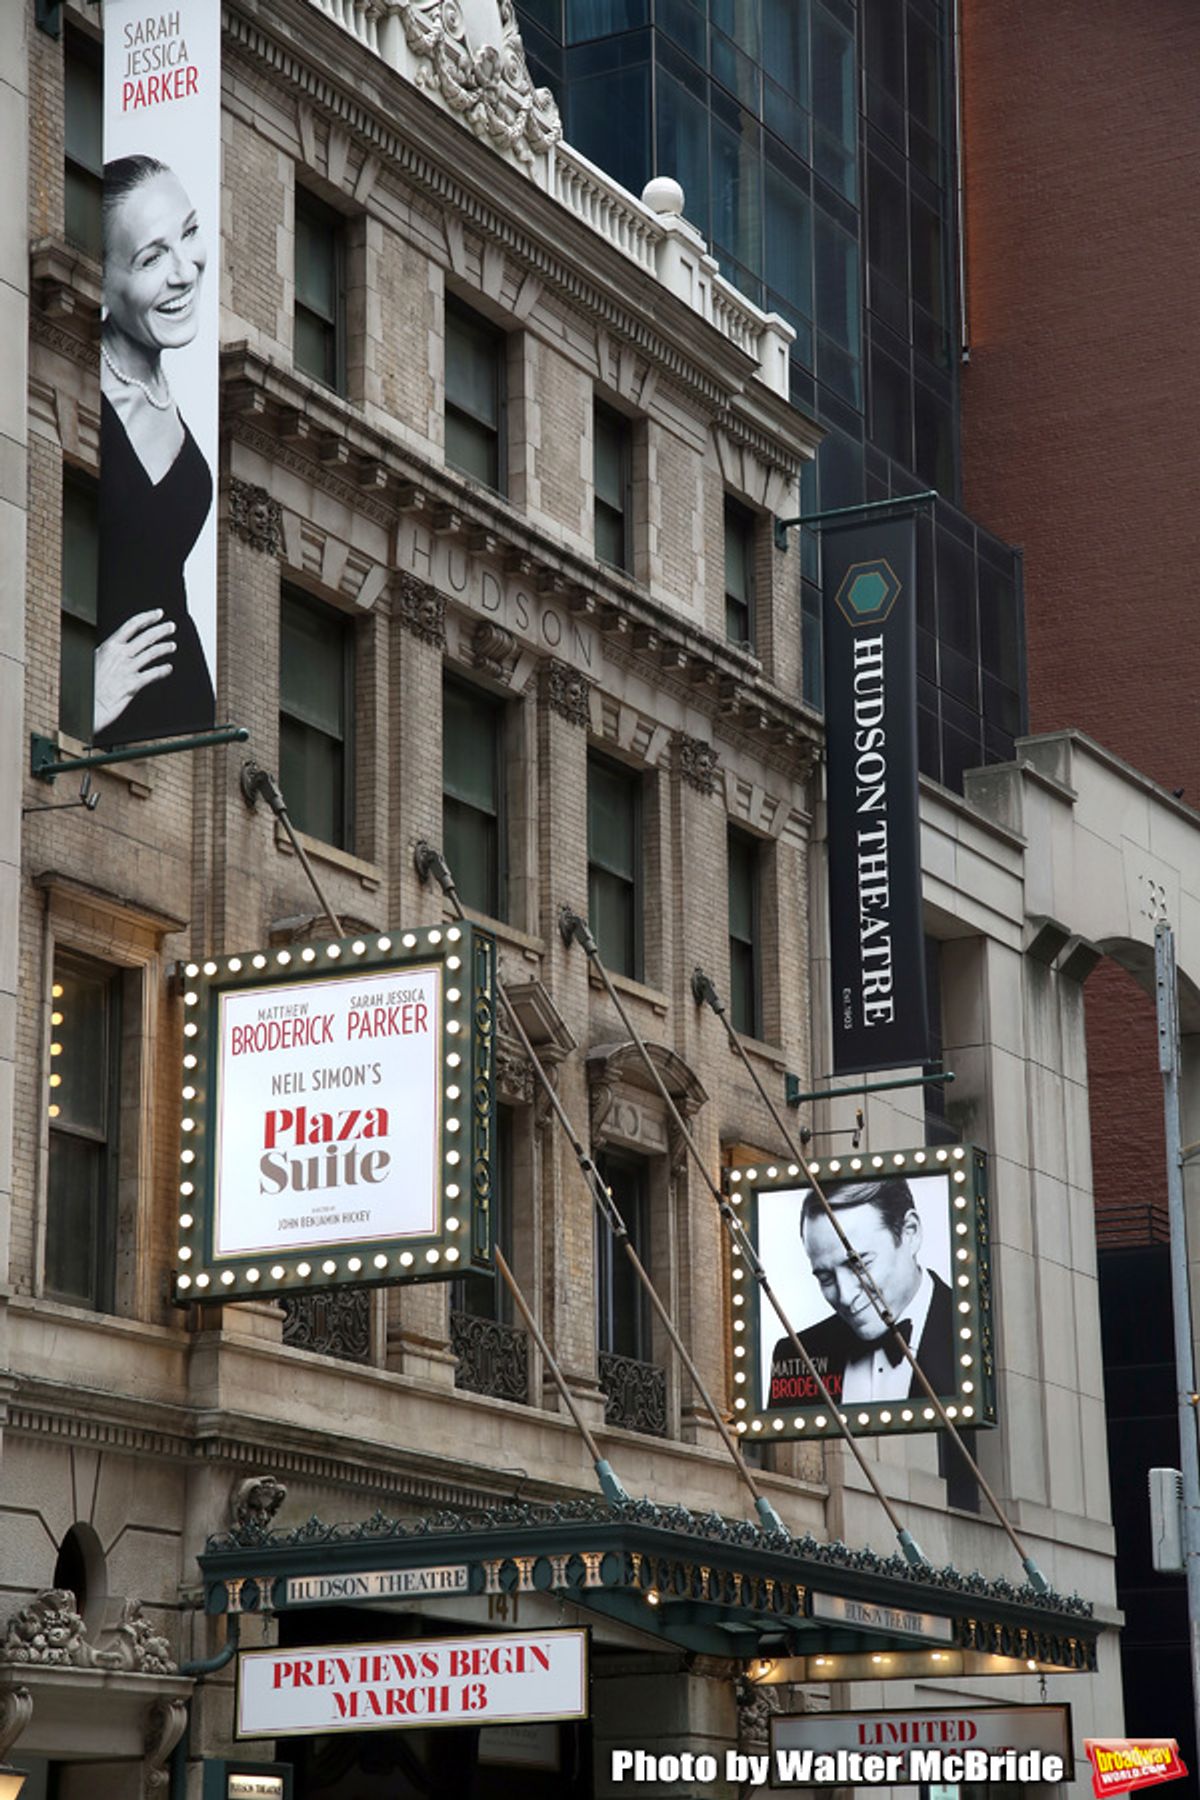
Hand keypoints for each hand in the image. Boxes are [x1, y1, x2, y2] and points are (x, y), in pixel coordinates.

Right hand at [93, 609, 175, 733]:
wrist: (88, 705)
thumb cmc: (89, 685)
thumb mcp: (96, 662)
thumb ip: (111, 654)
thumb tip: (120, 648)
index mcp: (109, 646)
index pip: (132, 625)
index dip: (147, 618)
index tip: (158, 614)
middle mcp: (120, 655)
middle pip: (146, 637)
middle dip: (161, 630)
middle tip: (171, 627)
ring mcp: (128, 669)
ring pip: (152, 653)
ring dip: (164, 648)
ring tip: (172, 646)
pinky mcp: (133, 684)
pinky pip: (153, 674)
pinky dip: (163, 670)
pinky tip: (168, 668)